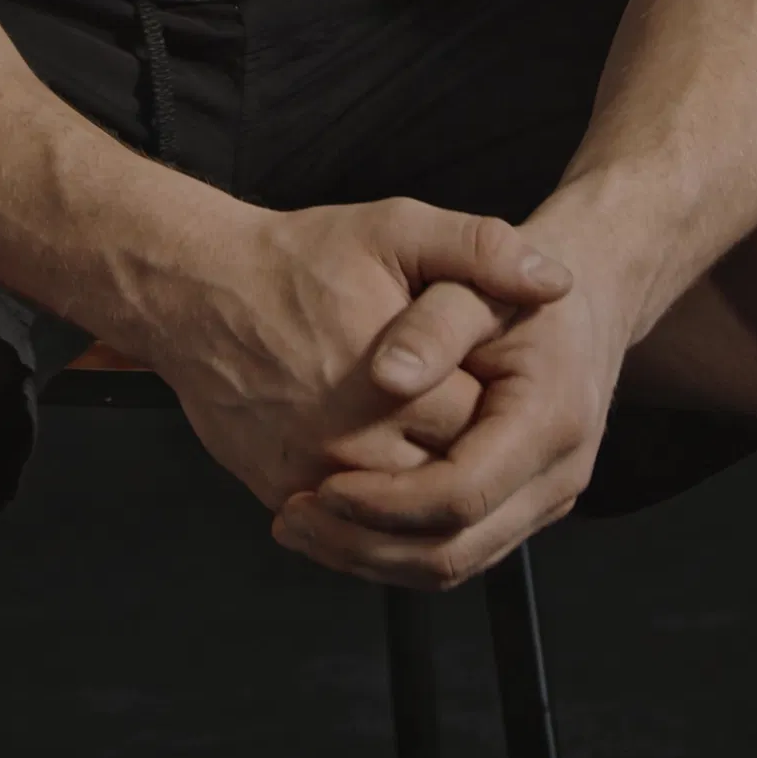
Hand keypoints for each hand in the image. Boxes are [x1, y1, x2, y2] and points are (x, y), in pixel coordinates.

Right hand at [151, 196, 571, 515]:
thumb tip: (557, 281)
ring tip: (438, 447)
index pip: (485, 426)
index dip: (501, 404)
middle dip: (469, 453)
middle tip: (468, 414)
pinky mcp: (282, 494)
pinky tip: (393, 473)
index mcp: (397, 386)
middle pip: (449, 481)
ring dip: (428, 494)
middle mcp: (356, 446)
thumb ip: (480, 250)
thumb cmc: (300, 258)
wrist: (199, 291)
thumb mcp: (395, 228)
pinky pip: (348, 529)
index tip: (495, 375)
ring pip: (401, 519)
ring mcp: (316, 478)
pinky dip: (377, 513)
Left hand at [271, 252, 626, 586]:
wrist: (585, 296)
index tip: (322, 485)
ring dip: (372, 557)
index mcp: (548, 420)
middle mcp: (557, 476)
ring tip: (300, 526)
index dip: (386, 501)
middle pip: (455, 549)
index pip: (460, 494)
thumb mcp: (476, 278)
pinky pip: (457, 551)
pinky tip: (338, 523)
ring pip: (454, 564)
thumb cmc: (516, 284)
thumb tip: (388, 376)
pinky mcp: (522, 509)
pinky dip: (395, 548)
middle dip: (365, 544)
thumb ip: (435, 322)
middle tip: (292, 519)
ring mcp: (543, 500)